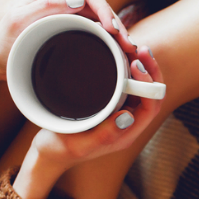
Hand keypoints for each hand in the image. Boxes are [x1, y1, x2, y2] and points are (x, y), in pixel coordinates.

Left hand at [0, 0, 132, 86]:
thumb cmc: (3, 42)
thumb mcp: (19, 21)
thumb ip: (45, 6)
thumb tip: (78, 0)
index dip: (104, 8)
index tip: (112, 29)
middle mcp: (62, 3)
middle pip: (99, 7)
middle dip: (116, 24)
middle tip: (128, 45)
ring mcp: (68, 19)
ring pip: (100, 21)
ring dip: (116, 34)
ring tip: (128, 51)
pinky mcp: (71, 35)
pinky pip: (95, 34)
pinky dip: (108, 43)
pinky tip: (118, 53)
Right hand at [12, 47, 162, 198]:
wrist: (47, 152)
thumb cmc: (60, 150)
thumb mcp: (79, 144)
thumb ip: (104, 134)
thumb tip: (129, 116)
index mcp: (127, 133)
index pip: (151, 107)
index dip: (149, 84)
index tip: (135, 65)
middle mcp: (128, 121)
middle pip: (151, 94)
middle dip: (150, 70)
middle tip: (140, 49)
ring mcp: (120, 111)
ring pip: (140, 86)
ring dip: (140, 66)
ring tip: (131, 46)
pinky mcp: (109, 102)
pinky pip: (125, 83)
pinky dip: (125, 67)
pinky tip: (117, 52)